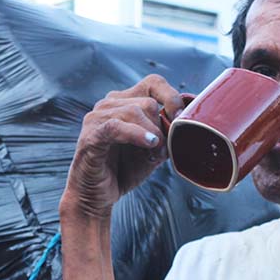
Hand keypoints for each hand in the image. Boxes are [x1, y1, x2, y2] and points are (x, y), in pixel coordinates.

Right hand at [61, 74, 183, 218]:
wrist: (97, 195)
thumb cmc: (123, 171)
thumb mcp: (153, 150)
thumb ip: (168, 134)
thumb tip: (187, 124)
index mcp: (124, 102)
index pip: (153, 83)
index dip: (171, 97)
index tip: (181, 118)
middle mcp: (109, 104)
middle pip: (148, 102)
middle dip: (161, 128)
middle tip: (161, 151)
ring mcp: (97, 118)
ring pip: (134, 112)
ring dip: (152, 135)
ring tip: (153, 155)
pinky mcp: (91, 135)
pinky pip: (116, 126)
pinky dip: (136, 134)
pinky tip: (149, 144)